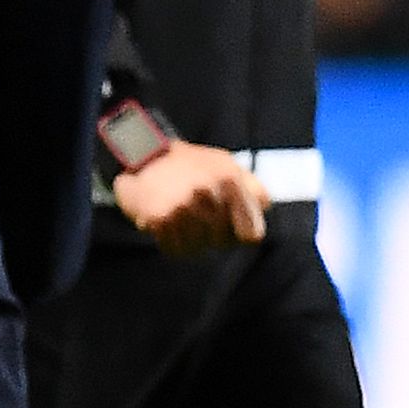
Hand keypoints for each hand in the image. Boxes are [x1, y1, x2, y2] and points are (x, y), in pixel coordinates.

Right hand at [113, 140, 268, 255]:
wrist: (144, 158)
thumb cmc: (192, 165)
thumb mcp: (227, 164)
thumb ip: (252, 187)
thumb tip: (264, 207)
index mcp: (229, 179)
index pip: (251, 235)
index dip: (242, 234)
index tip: (233, 227)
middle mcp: (206, 192)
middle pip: (223, 242)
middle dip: (214, 235)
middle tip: (199, 215)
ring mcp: (182, 207)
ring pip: (199, 248)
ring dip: (191, 239)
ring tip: (182, 216)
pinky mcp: (159, 219)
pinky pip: (175, 249)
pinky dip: (172, 241)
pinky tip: (168, 223)